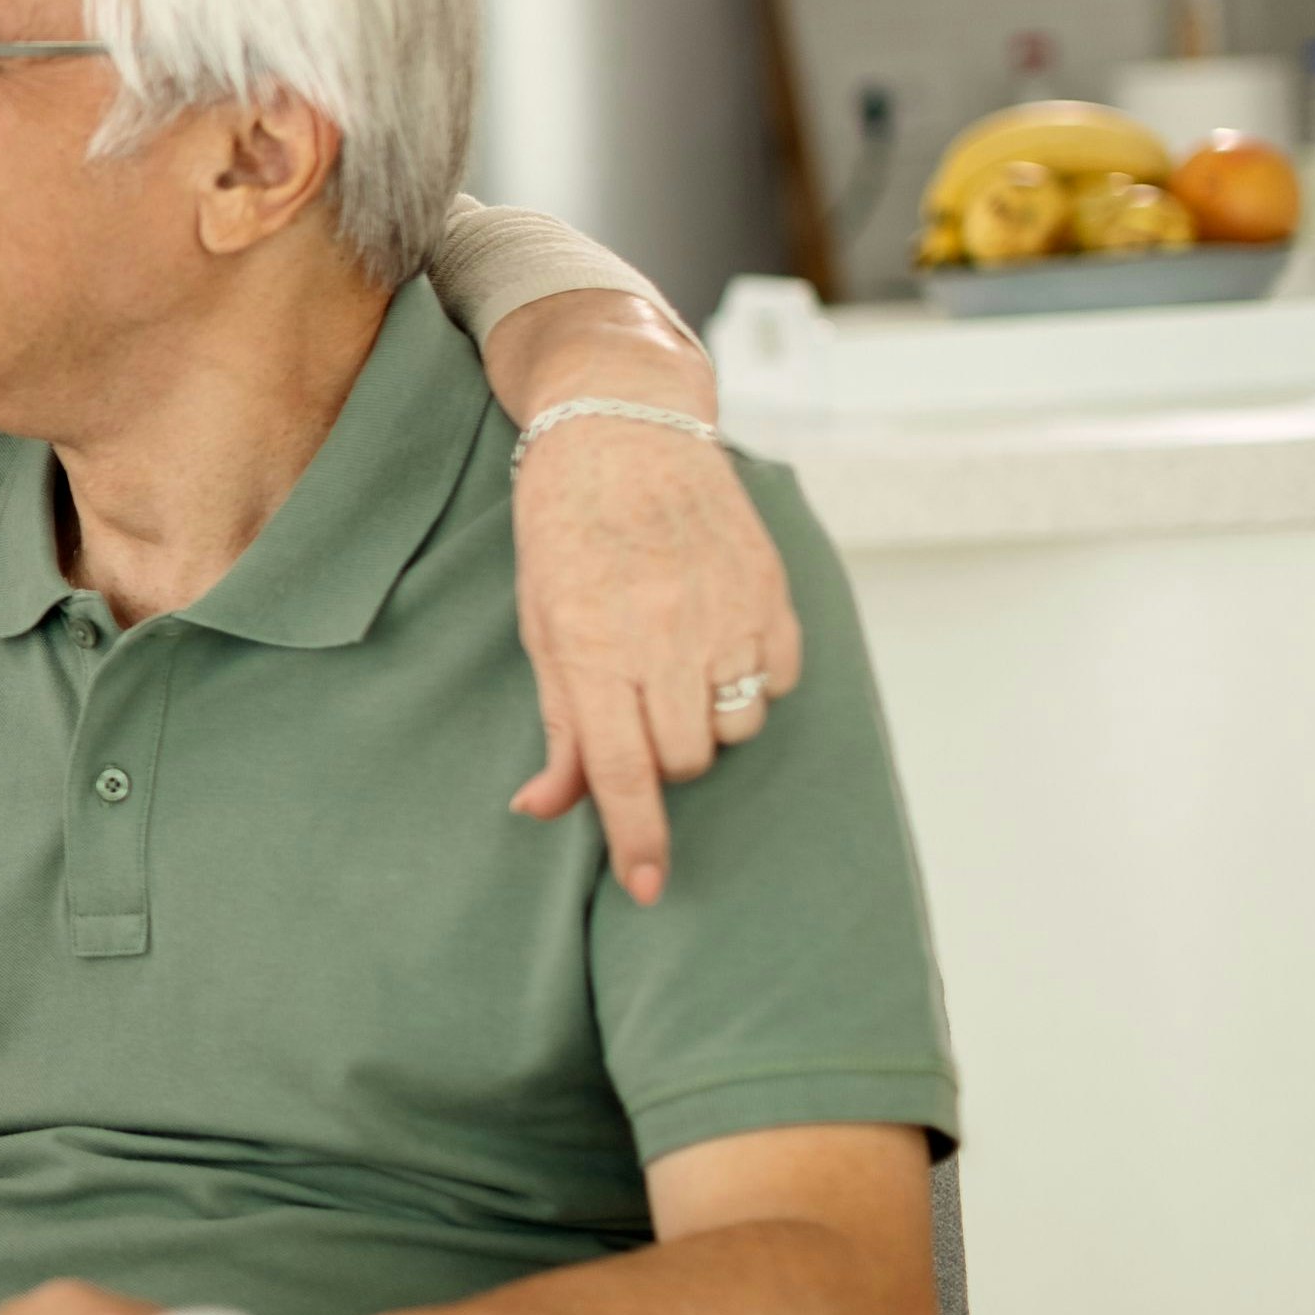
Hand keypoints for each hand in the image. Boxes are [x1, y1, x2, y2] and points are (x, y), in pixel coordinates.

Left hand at [507, 413, 799, 905]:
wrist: (621, 427)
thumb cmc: (562, 532)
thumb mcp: (537, 624)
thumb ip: (556, 723)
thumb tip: (543, 808)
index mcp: (590, 647)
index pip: (622, 772)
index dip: (637, 839)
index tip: (649, 887)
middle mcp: (663, 636)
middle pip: (685, 760)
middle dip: (664, 760)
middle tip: (640, 710)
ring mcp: (725, 612)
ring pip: (737, 727)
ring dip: (709, 722)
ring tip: (676, 667)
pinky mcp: (771, 590)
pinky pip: (777, 680)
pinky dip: (751, 679)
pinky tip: (717, 637)